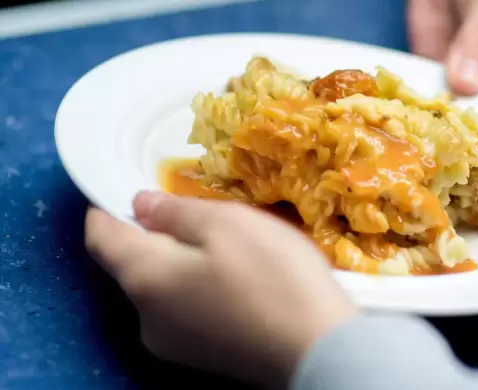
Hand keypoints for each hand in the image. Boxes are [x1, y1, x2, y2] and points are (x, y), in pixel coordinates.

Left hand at [85, 192, 358, 387]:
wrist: (318, 348)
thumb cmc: (272, 277)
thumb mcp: (227, 224)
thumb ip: (175, 211)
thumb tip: (141, 204)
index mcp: (144, 279)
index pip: (100, 237)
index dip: (107, 205)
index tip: (131, 182)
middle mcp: (146, 317)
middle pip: (134, 263)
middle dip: (156, 232)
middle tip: (199, 209)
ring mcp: (173, 342)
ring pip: (163, 286)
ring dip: (183, 259)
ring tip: (228, 242)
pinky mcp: (202, 354)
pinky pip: (186, 307)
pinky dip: (200, 284)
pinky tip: (239, 277)